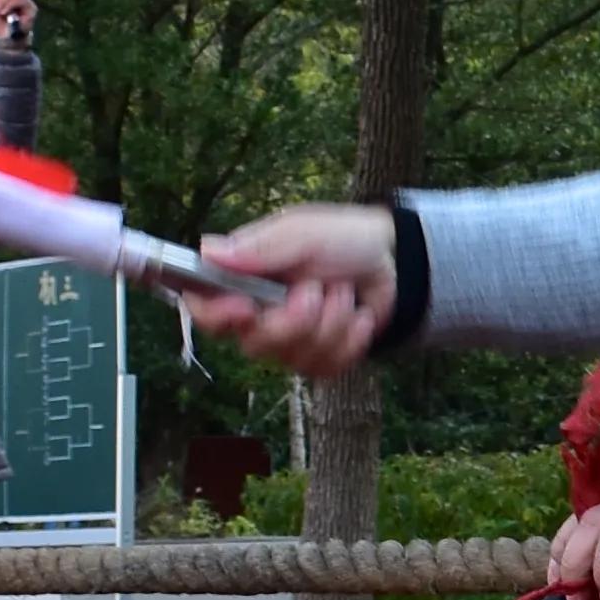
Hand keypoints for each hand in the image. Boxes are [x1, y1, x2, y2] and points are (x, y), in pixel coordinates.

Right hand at [177, 204, 392, 373]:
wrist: (394, 260)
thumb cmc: (342, 238)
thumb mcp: (303, 232)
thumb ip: (260, 247)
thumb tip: (208, 251)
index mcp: (244, 280)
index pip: (205, 310)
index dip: (216, 316)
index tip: (243, 307)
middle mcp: (259, 316)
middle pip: (253, 344)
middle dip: (294, 320)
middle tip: (317, 289)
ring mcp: (289, 342)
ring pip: (295, 358)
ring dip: (330, 321)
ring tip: (343, 291)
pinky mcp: (319, 359)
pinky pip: (326, 367)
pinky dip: (350, 339)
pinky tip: (358, 315)